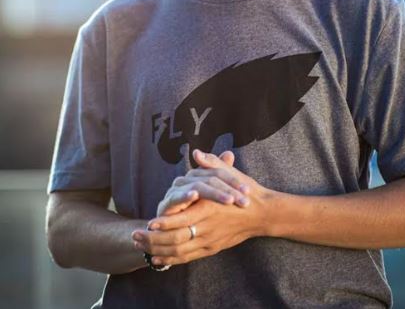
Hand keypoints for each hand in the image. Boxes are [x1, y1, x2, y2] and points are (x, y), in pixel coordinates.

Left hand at [132, 151, 268, 266]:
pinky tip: (157, 258)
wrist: (262, 214)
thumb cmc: (245, 191)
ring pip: (179, 251)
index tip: (149, 222)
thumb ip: (211, 163)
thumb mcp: (229, 174)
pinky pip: (187, 257)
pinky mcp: (211, 249)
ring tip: (140, 245)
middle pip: (176, 239)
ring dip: (157, 249)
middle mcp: (208, 228)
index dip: (165, 223)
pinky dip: (170, 259)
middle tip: (135, 235)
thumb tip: (196, 152)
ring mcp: (209, 241)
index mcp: (210, 209)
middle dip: (153, 239)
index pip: (183, 220)